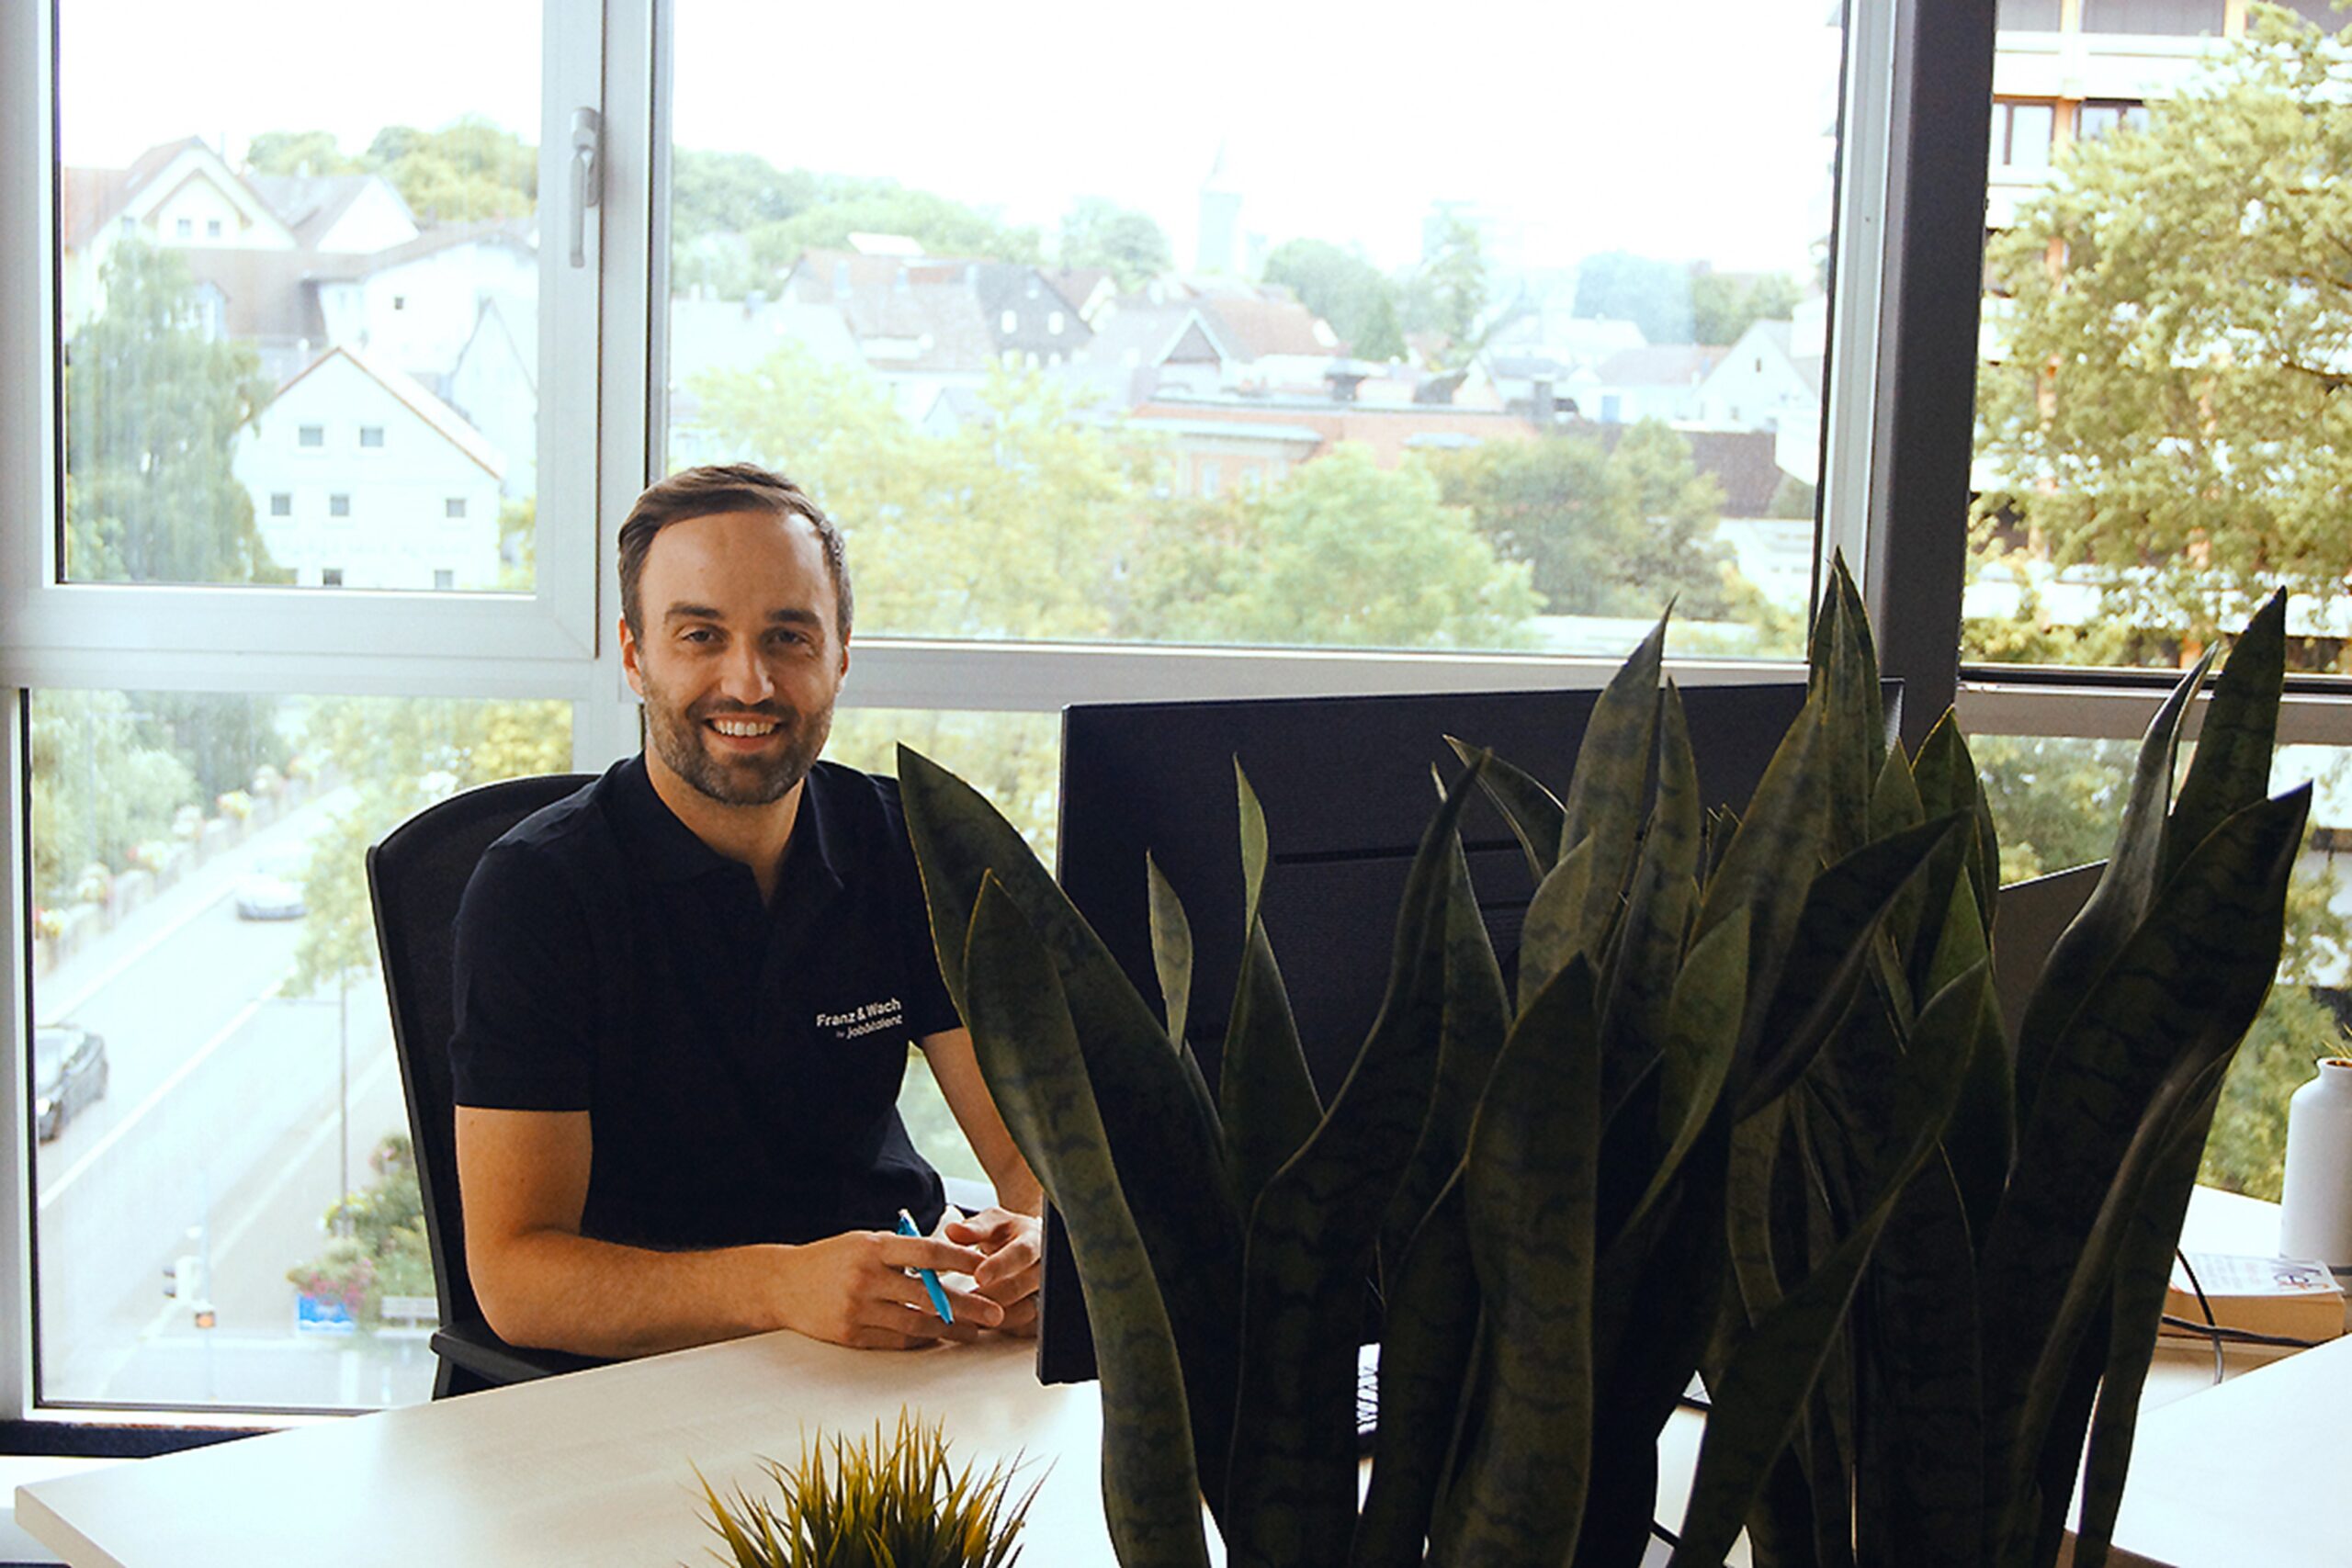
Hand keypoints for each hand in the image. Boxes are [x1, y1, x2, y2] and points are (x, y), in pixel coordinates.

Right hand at [771, 1230, 1004, 1349]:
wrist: (782, 1284)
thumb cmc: (831, 1258)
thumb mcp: (865, 1241)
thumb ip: (902, 1250)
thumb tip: (948, 1259)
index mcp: (874, 1248)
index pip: (928, 1254)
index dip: (962, 1262)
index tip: (987, 1269)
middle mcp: (867, 1278)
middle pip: (929, 1296)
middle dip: (968, 1307)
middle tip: (996, 1314)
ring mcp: (858, 1309)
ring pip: (915, 1324)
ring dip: (949, 1330)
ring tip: (973, 1333)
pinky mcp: (850, 1335)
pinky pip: (894, 1341)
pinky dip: (919, 1341)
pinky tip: (937, 1339)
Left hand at [942, 1207, 1043, 1336]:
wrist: (1029, 1244)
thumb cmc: (1009, 1233)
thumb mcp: (993, 1223)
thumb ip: (974, 1228)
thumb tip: (953, 1231)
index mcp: (1034, 1239)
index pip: (1022, 1252)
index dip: (1000, 1265)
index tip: (978, 1277)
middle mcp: (1045, 1265)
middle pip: (1023, 1285)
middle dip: (993, 1296)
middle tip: (966, 1301)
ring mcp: (1047, 1289)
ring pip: (1026, 1309)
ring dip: (997, 1316)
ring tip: (971, 1316)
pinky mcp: (1043, 1310)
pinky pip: (1027, 1326)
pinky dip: (1005, 1327)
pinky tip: (985, 1324)